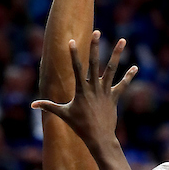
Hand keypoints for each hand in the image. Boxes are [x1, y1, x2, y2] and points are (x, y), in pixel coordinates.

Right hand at [32, 32, 136, 153]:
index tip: (71, 41)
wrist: (98, 137)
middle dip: (95, 46)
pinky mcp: (114, 97)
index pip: (76, 68)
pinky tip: (135, 67)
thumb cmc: (79, 126)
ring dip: (117, 54)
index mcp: (81, 90)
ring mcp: (105, 91)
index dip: (73, 54)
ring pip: (111, 69)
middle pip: (94, 63)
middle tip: (97, 32)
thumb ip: (48, 106)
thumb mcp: (63, 114)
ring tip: (122, 40)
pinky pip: (123, 84)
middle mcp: (94, 87)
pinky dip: (129, 76)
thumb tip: (32, 105)